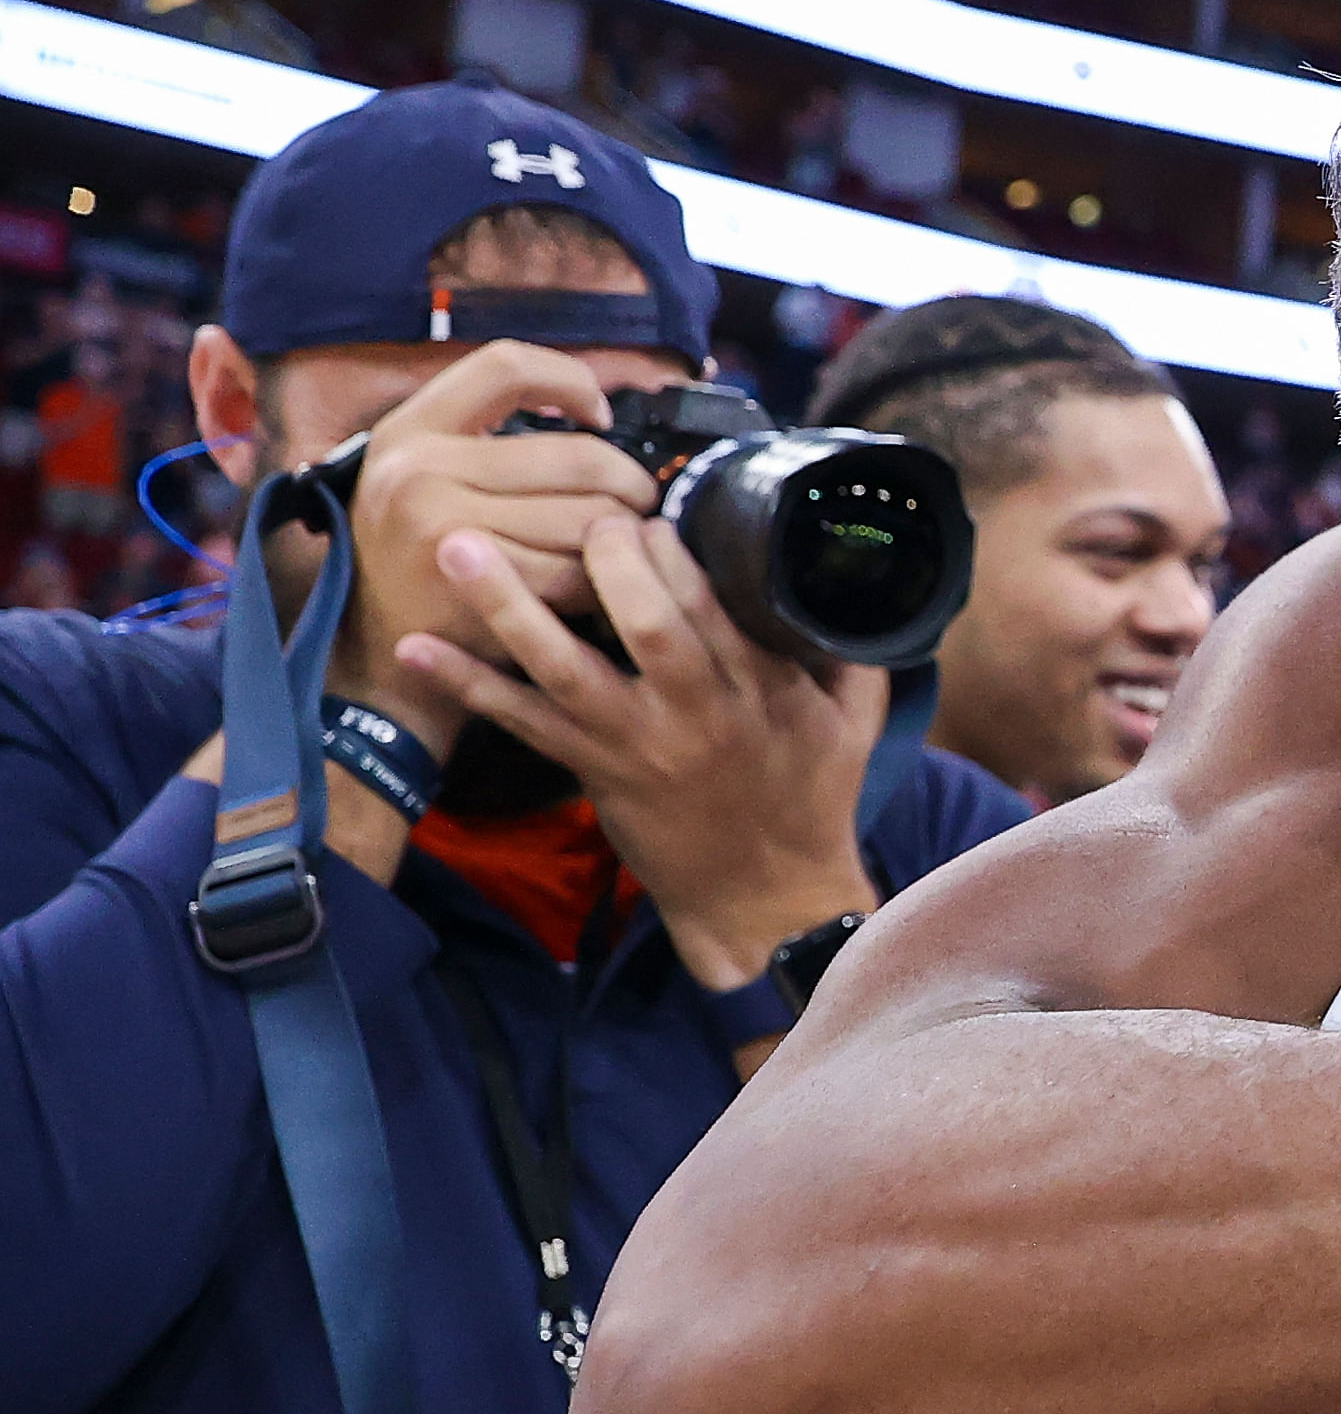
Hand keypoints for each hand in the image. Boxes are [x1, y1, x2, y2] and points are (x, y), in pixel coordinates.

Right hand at [322, 342, 664, 754]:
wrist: (373, 658)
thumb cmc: (415, 561)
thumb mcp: (419, 479)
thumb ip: (482, 436)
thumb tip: (587, 404)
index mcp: (408, 431)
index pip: (505, 365)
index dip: (570, 381)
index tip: (598, 414)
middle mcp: (419, 468)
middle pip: (578, 455)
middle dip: (628, 483)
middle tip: (636, 504)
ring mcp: (445, 527)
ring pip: (591, 516)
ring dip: (624, 538)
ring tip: (617, 550)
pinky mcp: (479, 586)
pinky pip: (581, 572)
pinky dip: (603, 585)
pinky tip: (595, 589)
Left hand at [396, 513, 882, 986]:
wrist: (769, 901)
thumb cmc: (811, 803)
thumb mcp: (853, 722)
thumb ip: (847, 650)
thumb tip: (839, 580)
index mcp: (762, 686)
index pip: (716, 599)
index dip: (671, 544)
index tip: (641, 512)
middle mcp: (698, 709)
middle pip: (651, 622)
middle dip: (607, 558)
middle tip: (576, 516)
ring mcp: (638, 742)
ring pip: (567, 666)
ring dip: (508, 606)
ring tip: (458, 548)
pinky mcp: (593, 771)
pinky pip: (522, 723)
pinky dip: (468, 685)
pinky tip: (416, 648)